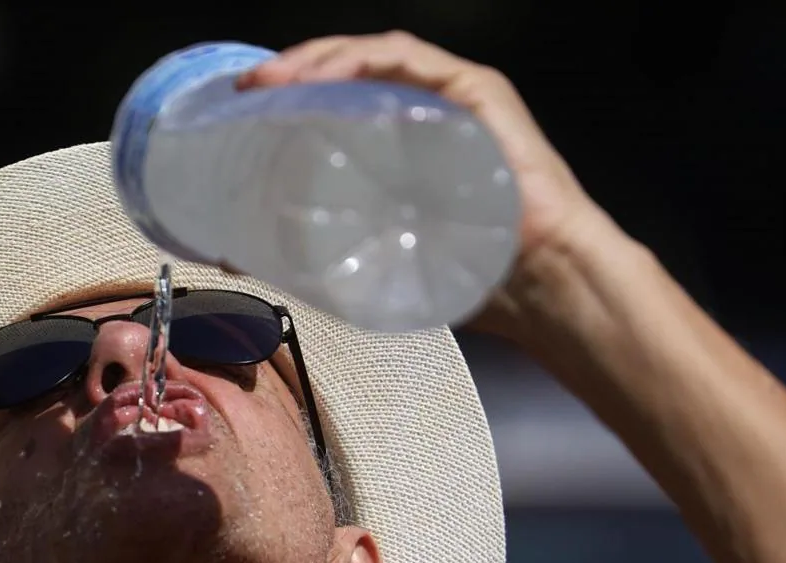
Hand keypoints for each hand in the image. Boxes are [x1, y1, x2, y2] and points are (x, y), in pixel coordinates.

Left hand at [237, 31, 618, 337]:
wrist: (541, 282)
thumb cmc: (470, 274)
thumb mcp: (381, 258)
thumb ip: (328, 250)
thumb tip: (246, 261)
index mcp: (401, 143)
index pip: (338, 101)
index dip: (289, 96)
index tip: (244, 107)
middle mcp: (424, 111)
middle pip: (349, 73)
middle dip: (293, 72)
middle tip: (248, 88)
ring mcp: (452, 96)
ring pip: (375, 56)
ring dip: (319, 59)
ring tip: (276, 77)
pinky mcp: (477, 91)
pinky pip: (411, 59)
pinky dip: (363, 59)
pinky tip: (326, 74)